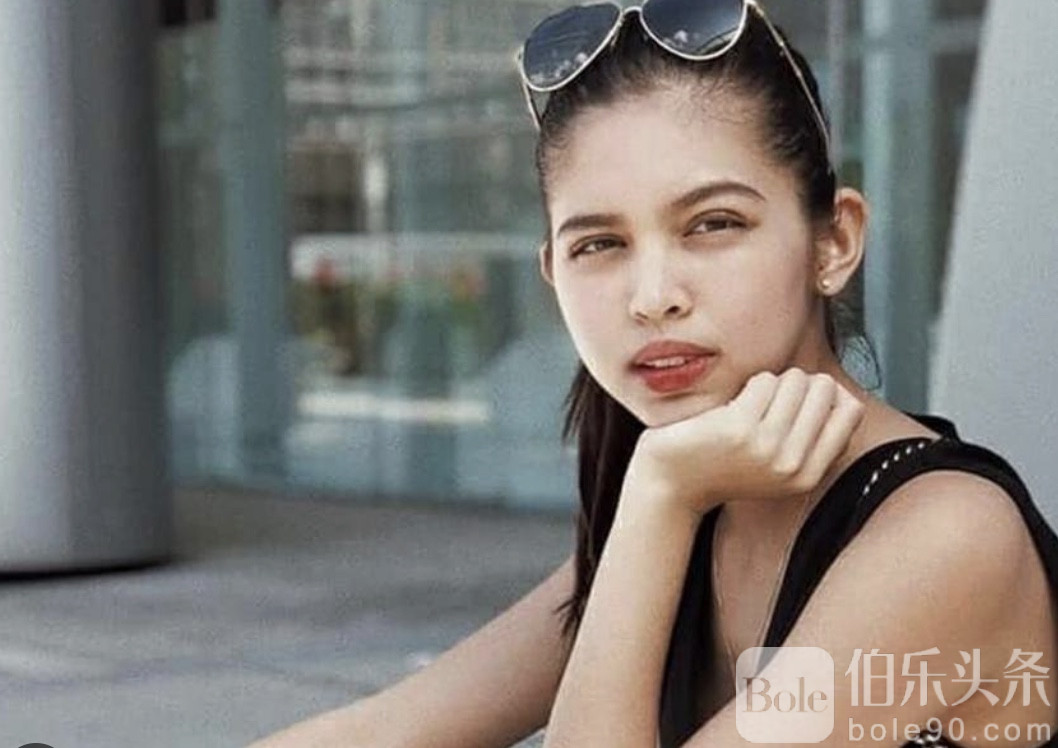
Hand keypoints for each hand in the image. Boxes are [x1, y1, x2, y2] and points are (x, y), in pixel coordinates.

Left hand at [623, 368, 866, 517]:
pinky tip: (732, 406)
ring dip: (772, 382)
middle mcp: (794, 464)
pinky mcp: (741, 429)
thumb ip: (810, 437)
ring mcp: (769, 447)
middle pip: (825, 389)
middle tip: (770, 401)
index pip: (851, 410)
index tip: (801, 399)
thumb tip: (838, 391)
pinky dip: (750, 385)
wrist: (671, 484)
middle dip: (800, 383)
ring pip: (796, 380)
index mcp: (809, 475)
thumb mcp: (777, 465)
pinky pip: (764, 381)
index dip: (829, 393)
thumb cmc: (724, 463)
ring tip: (750, 405)